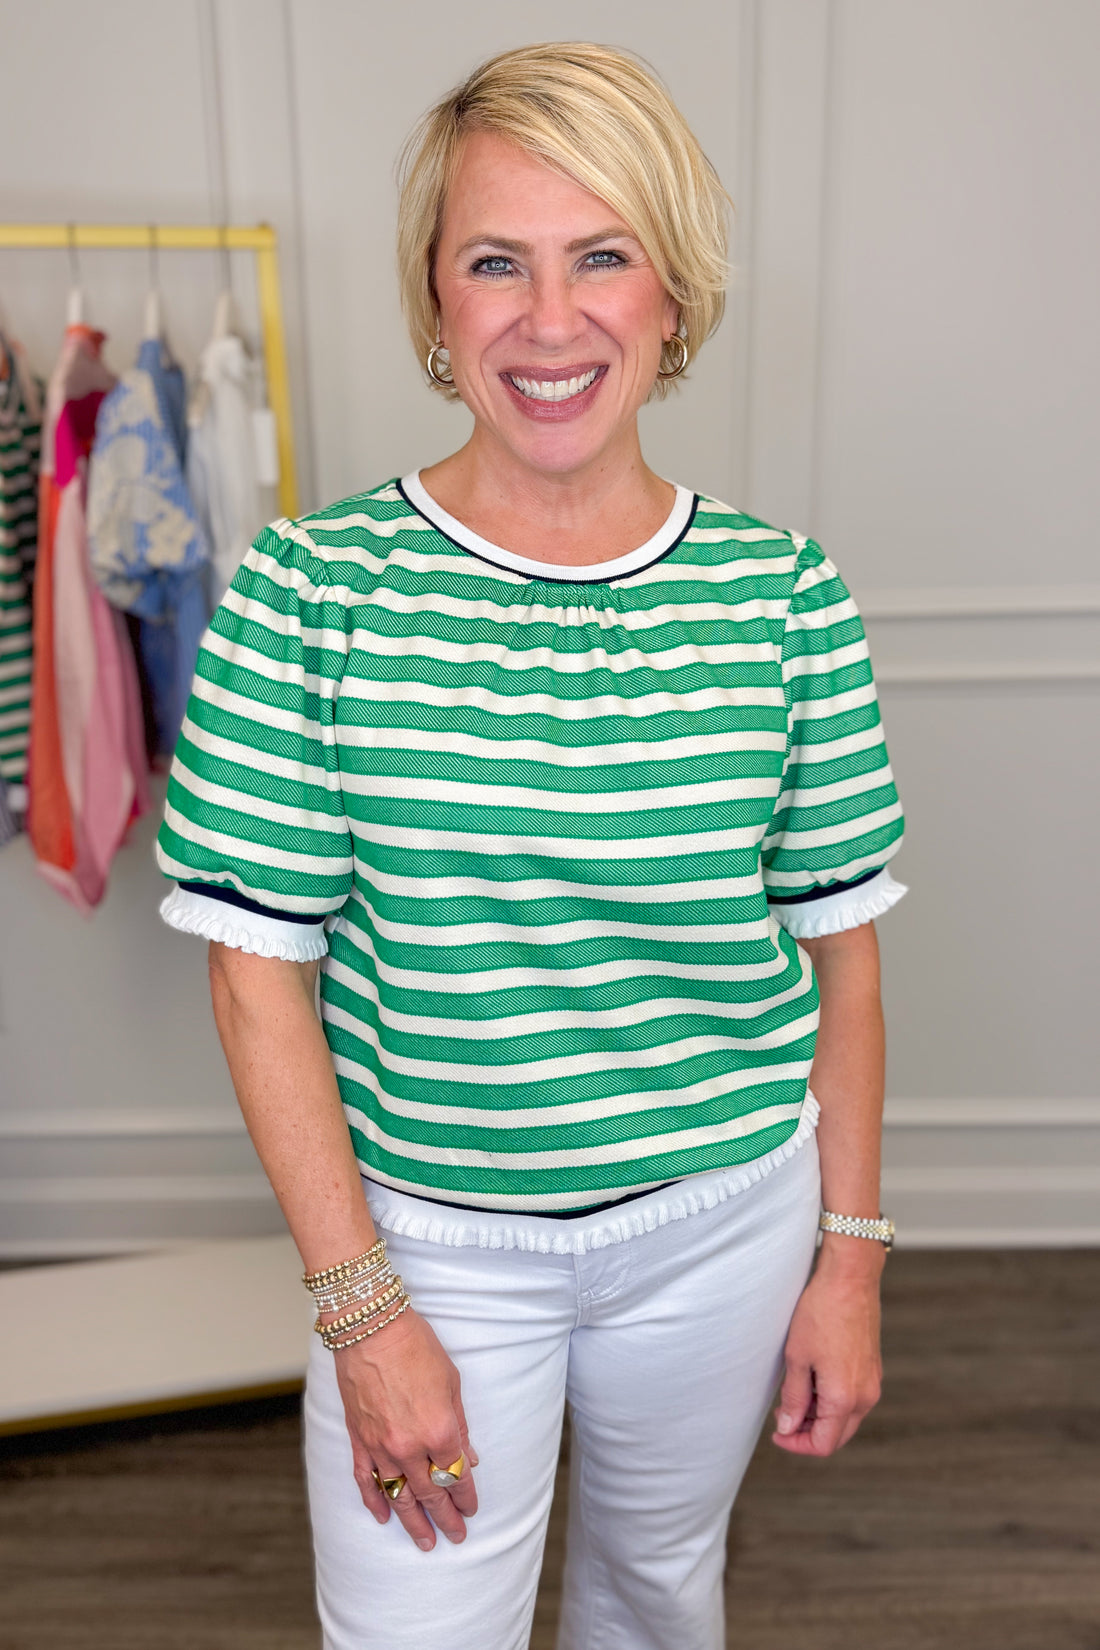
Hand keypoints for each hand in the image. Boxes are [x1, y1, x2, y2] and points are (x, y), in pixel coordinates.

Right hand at [333, 1307, 478, 1549]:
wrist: (370, 1327)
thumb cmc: (415, 1346)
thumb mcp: (451, 1382)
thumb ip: (460, 1425)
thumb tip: (469, 1457)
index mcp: (440, 1430)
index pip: (457, 1476)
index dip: (466, 1496)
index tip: (472, 1509)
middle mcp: (409, 1446)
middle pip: (430, 1494)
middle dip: (445, 1518)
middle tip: (456, 1536)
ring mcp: (380, 1446)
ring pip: (398, 1496)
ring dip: (413, 1523)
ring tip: (425, 1543)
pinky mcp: (358, 1439)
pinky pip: (365, 1480)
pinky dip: (374, 1501)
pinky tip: (383, 1517)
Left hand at [771, 1243, 882, 1455]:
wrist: (849, 1280)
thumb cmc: (821, 1313)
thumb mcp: (797, 1358)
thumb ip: (794, 1398)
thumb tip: (789, 1428)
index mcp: (845, 1398)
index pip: (824, 1444)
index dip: (797, 1444)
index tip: (777, 1434)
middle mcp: (865, 1396)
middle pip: (837, 1435)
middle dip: (808, 1432)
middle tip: (783, 1416)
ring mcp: (872, 1383)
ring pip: (846, 1418)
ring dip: (819, 1416)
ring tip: (794, 1393)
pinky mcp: (872, 1369)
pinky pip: (853, 1399)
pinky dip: (832, 1400)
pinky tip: (813, 1380)